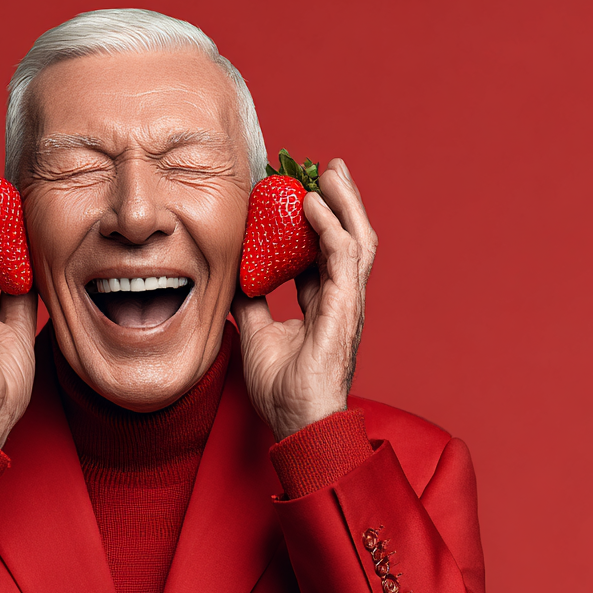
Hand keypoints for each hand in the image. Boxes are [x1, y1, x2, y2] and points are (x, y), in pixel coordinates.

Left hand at [232, 158, 376, 440]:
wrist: (296, 422)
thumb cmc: (282, 389)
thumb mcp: (257, 335)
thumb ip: (253, 304)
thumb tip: (236, 279)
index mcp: (323, 306)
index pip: (321, 254)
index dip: (310, 224)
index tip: (291, 197)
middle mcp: (340, 300)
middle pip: (348, 238)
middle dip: (340, 201)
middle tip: (324, 169)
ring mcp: (346, 303)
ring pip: (355, 239)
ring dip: (344, 202)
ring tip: (330, 171)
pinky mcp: (345, 309)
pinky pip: (341, 256)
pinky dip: (329, 226)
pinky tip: (312, 204)